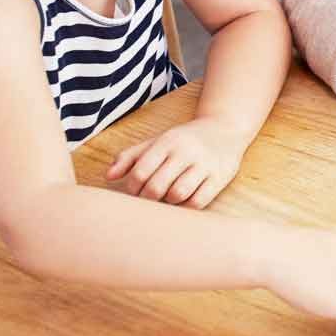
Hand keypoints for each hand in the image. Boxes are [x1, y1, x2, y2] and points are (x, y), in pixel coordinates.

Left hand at [106, 116, 249, 207]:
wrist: (226, 129)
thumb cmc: (184, 140)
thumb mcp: (157, 141)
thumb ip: (130, 157)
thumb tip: (109, 176)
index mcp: (167, 142)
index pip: (140, 172)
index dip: (132, 189)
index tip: (134, 193)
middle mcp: (186, 152)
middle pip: (156, 187)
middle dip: (148, 199)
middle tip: (149, 199)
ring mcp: (204, 164)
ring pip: (178, 194)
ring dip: (168, 202)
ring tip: (168, 197)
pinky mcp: (220, 177)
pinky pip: (198, 201)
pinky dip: (186, 206)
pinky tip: (184, 200)